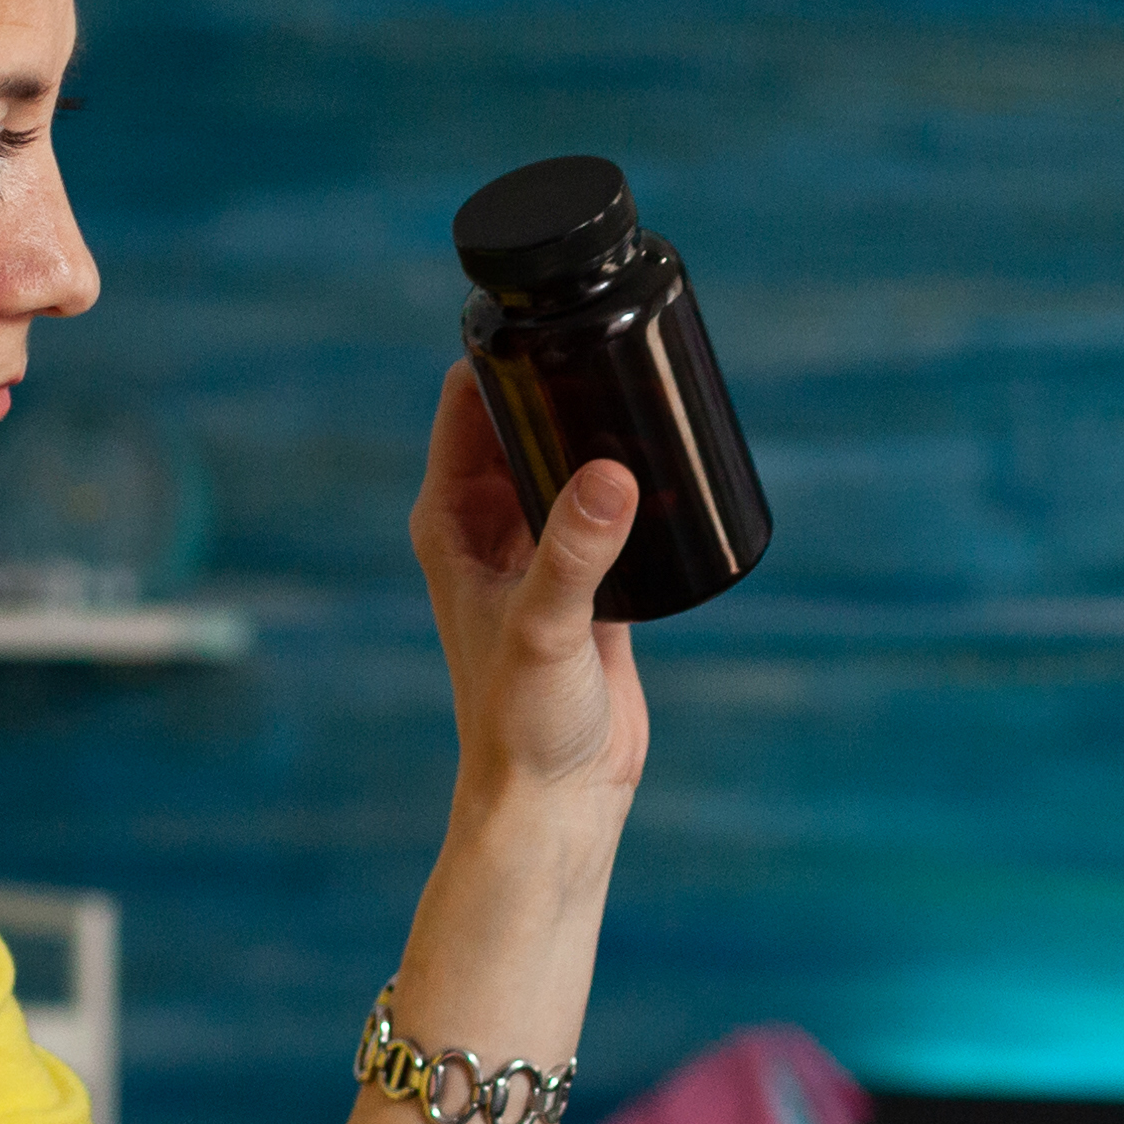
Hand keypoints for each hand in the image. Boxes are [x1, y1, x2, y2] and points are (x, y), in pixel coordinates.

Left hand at [406, 366, 647, 827]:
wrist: (556, 799)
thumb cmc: (521, 722)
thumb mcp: (545, 626)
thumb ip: (574, 551)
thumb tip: (613, 475)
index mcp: (449, 519)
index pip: (465, 404)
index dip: (501, 356)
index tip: (555, 324)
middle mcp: (488, 526)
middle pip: (523, 423)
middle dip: (564, 387)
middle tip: (624, 350)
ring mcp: (539, 552)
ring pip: (569, 463)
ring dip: (602, 433)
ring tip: (657, 394)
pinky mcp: (590, 582)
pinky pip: (609, 510)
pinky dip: (634, 485)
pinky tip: (675, 465)